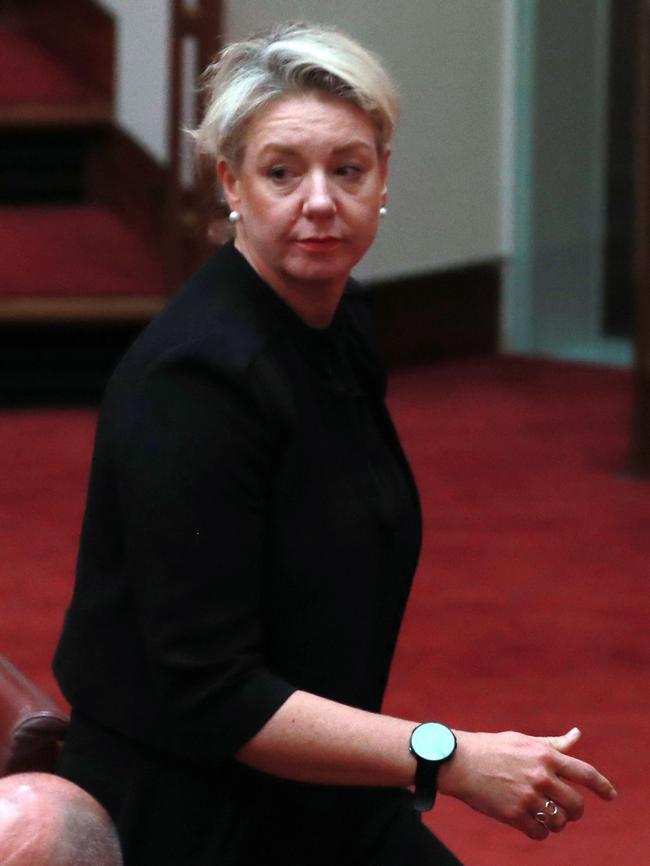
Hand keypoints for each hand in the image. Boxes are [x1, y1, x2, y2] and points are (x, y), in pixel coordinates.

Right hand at [438, 727, 616, 840]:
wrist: (459, 762)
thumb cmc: (493, 748)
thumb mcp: (524, 740)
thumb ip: (553, 743)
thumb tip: (577, 734)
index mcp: (545, 755)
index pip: (585, 773)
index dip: (602, 786)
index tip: (610, 795)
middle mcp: (541, 776)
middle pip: (576, 804)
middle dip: (575, 810)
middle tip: (567, 811)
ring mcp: (528, 797)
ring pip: (560, 821)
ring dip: (557, 822)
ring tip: (546, 816)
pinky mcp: (514, 814)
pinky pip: (540, 833)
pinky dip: (540, 832)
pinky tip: (532, 824)